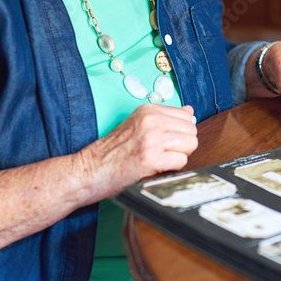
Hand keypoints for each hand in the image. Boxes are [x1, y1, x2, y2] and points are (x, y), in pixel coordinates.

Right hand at [77, 103, 198, 197]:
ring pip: (190, 144)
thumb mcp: (137, 125)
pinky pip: (181, 161)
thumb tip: (190, 111)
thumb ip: (164, 117)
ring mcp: (151, 138)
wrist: (89, 170)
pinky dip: (173, 168)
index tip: (166, 141)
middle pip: (191, 131)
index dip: (180, 132)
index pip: (186, 116)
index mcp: (148, 110)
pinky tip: (156, 168)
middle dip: (183, 145)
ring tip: (160, 160)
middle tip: (163, 153)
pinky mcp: (150, 158)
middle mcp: (151, 120)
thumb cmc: (113, 152)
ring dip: (179, 156)